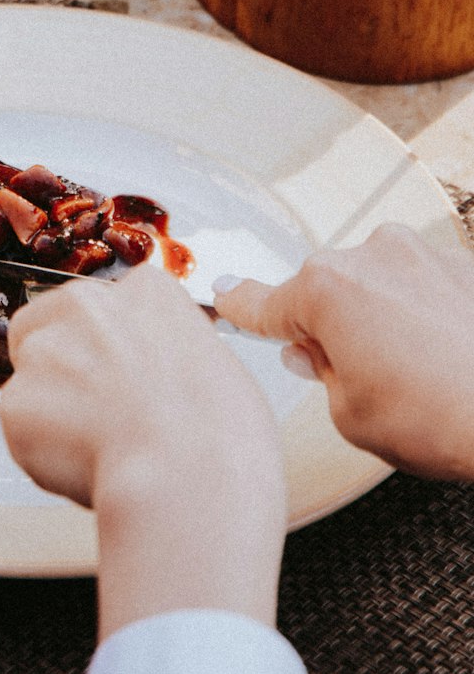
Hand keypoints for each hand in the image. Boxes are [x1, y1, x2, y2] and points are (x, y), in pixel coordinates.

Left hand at [0, 269, 285, 639]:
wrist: (187, 477)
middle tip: (99, 417)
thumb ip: (169, 354)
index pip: (105, 306)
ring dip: (52, 414)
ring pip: (33, 381)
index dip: (108, 349)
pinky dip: (41, 452)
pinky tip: (83, 467)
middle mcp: (86, 303)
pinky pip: (21, 429)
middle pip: (50, 328)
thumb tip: (157, 378)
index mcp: (144, 290)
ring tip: (100, 451)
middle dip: (63, 369)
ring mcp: (44, 350)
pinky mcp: (16, 401)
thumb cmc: (220, 436)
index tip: (121, 379)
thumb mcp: (215, 366)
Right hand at [214, 221, 473, 479]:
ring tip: (419, 374)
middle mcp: (371, 255)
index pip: (263, 300)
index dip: (239, 305)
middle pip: (327, 290)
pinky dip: (427, 313)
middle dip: (332, 327)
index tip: (224, 296)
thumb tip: (320, 352)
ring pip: (380, 284)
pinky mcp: (465, 263)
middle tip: (357, 377)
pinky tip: (449, 356)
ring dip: (385, 317)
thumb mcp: (352, 415)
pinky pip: (426, 284)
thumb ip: (322, 374)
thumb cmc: (442, 420)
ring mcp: (422, 253)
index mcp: (325, 290)